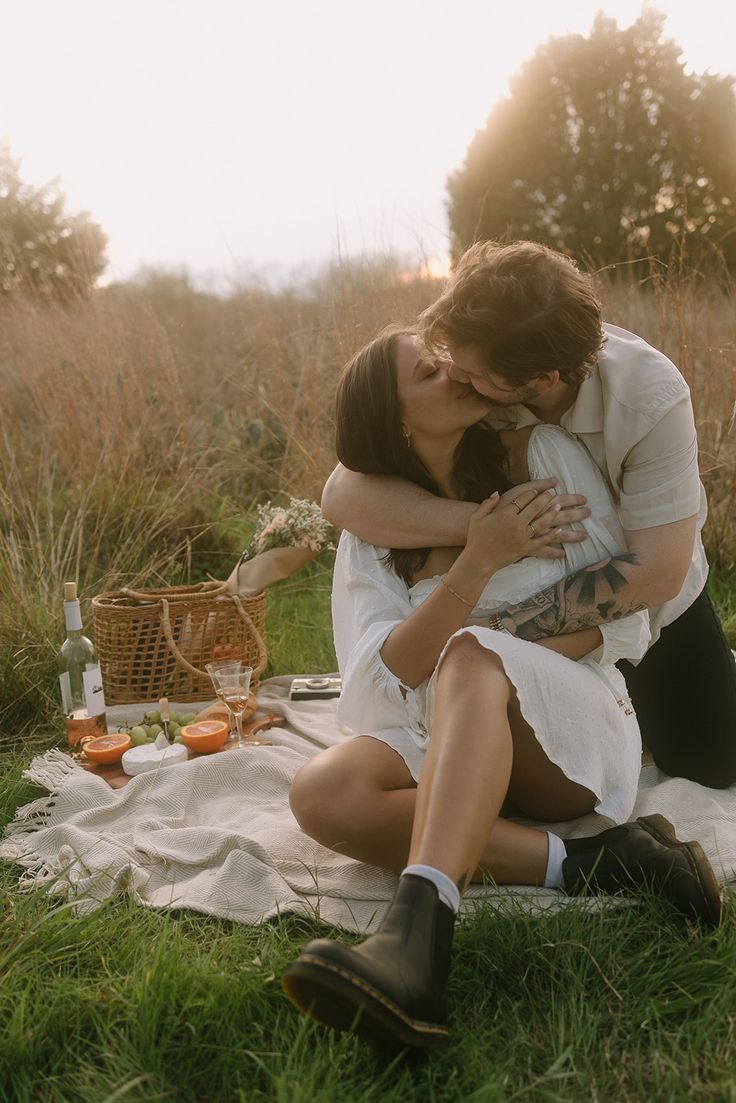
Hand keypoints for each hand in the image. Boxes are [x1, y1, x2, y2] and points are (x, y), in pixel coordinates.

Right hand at [463, 488, 586, 575]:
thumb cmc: (476, 538)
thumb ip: (487, 503)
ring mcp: (522, 536)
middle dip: (545, 499)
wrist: (478, 560)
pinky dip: (552, 536)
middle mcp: (516, 523)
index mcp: (505, 514)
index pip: (522, 499)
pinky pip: (542, 541)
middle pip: (535, 508)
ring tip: (559, 507)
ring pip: (542, 522)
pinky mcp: (526, 549)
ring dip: (552, 514)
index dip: (531, 493)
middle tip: (552, 494)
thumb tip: (497, 493)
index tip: (538, 490)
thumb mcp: (477, 517)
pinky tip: (560, 531)